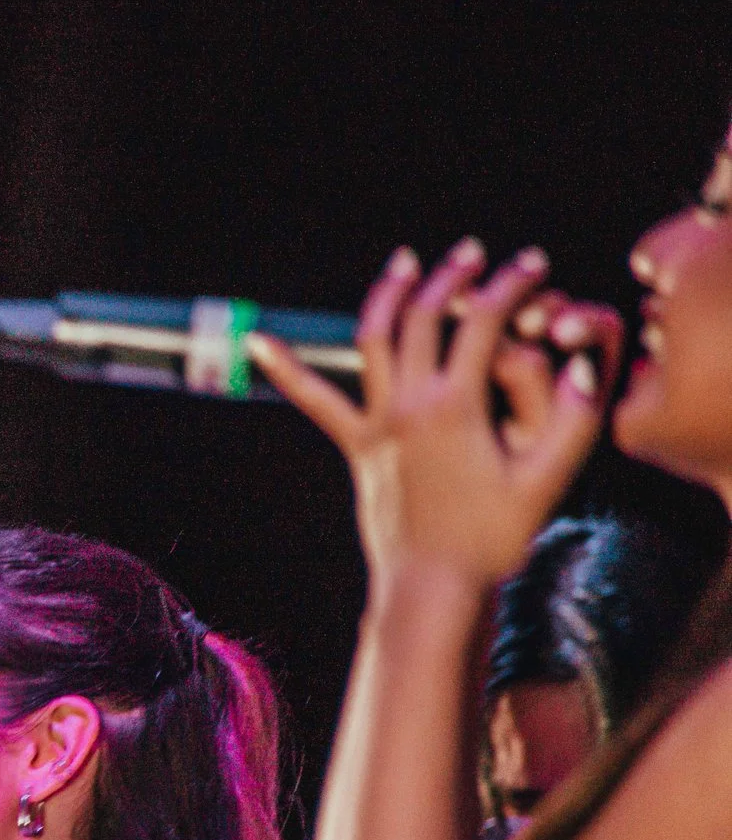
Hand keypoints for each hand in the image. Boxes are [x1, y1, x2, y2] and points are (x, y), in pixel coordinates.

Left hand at [248, 240, 621, 588]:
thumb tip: (582, 361)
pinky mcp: (358, 446)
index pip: (484, 322)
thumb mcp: (547, 479)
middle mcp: (409, 406)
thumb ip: (573, 417)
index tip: (532, 264)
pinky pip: (317, 400)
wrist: (432, 586)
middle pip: (425, 317)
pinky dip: (288, 368)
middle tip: (476, 254)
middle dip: (453, 277)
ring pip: (374, 340)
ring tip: (407, 262)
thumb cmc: (492, 538)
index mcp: (457, 406)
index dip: (512, 284)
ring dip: (391, 294)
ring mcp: (377, 424)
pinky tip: (258, 341)